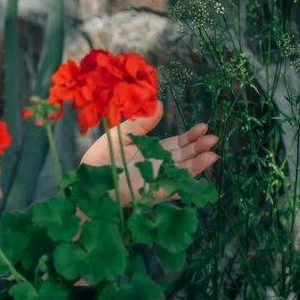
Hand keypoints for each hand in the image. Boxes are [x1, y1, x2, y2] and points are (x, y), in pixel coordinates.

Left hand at [80, 101, 218, 205]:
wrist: (87, 180)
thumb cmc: (101, 158)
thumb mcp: (121, 134)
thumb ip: (140, 123)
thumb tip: (160, 105)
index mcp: (151, 153)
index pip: (176, 145)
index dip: (190, 137)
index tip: (203, 127)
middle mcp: (156, 167)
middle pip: (183, 158)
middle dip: (198, 148)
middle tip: (213, 138)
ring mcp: (154, 181)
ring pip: (180, 173)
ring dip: (197, 165)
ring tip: (212, 155)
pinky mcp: (149, 194)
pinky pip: (170, 191)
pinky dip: (183, 185)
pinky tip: (196, 177)